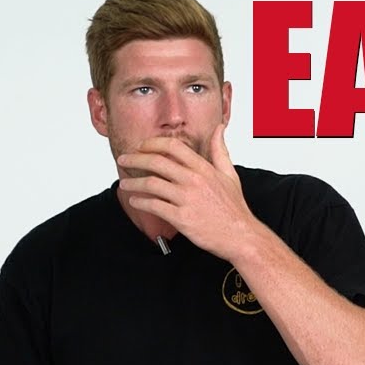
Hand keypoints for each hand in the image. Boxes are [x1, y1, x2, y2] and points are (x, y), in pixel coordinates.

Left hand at [115, 124, 258, 259]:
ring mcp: (186, 199)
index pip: (173, 146)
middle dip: (135, 159)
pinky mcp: (181, 218)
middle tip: (124, 160)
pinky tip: (135, 201)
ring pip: (151, 184)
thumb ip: (220, 150)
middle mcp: (194, 181)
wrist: (240, 235)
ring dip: (133, 183)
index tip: (142, 147)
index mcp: (204, 169)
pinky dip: (140, 202)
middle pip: (156, 162)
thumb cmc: (234, 208)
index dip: (153, 143)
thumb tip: (219, 129)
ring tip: (124, 183)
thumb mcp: (230, 174)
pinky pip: (154, 206)